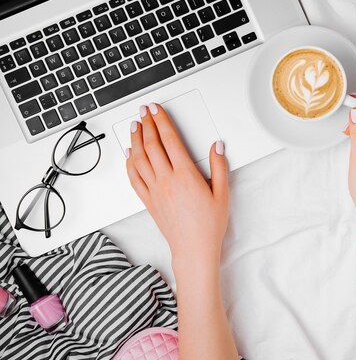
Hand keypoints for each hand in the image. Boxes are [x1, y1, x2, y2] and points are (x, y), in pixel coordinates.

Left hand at [125, 103, 228, 266]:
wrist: (193, 249)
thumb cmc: (209, 225)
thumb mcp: (222, 194)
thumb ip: (219, 167)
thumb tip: (216, 146)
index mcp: (186, 175)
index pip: (170, 140)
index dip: (162, 121)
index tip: (157, 110)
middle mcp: (167, 181)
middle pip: (152, 145)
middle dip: (147, 124)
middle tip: (144, 111)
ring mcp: (154, 191)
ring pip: (139, 159)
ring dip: (136, 139)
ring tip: (135, 126)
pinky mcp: (148, 201)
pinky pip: (134, 178)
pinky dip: (129, 163)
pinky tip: (130, 154)